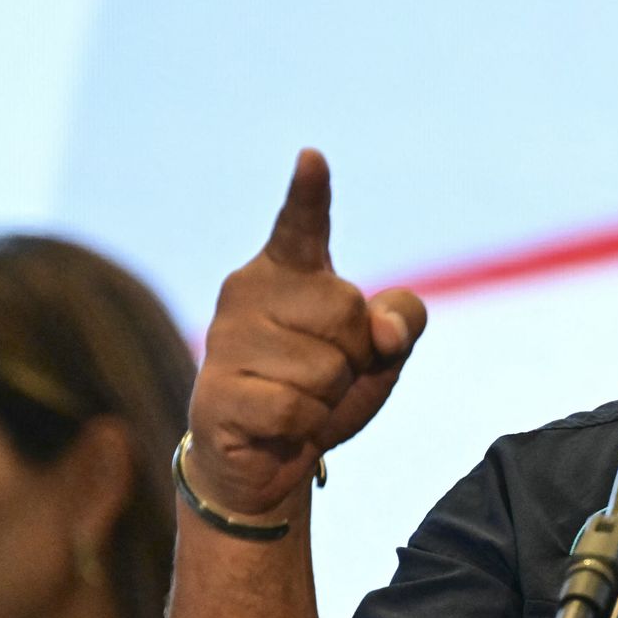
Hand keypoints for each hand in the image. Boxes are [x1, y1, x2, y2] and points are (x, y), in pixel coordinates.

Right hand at [186, 149, 426, 517]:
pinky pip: (296, 410)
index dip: (309, 193)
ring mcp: (226, 341)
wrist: (265, 459)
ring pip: (324, 368)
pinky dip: (302, 428)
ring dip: (326, 398)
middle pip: (346, 311)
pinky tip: (275, 426)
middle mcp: (247, 292)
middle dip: (354, 355)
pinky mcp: (215, 393)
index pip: (301, 225)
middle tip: (321, 376)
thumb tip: (386, 328)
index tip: (313, 158)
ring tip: (295, 400)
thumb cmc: (321, 389)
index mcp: (287, 271)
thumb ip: (401, 321)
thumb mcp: (380, 352)